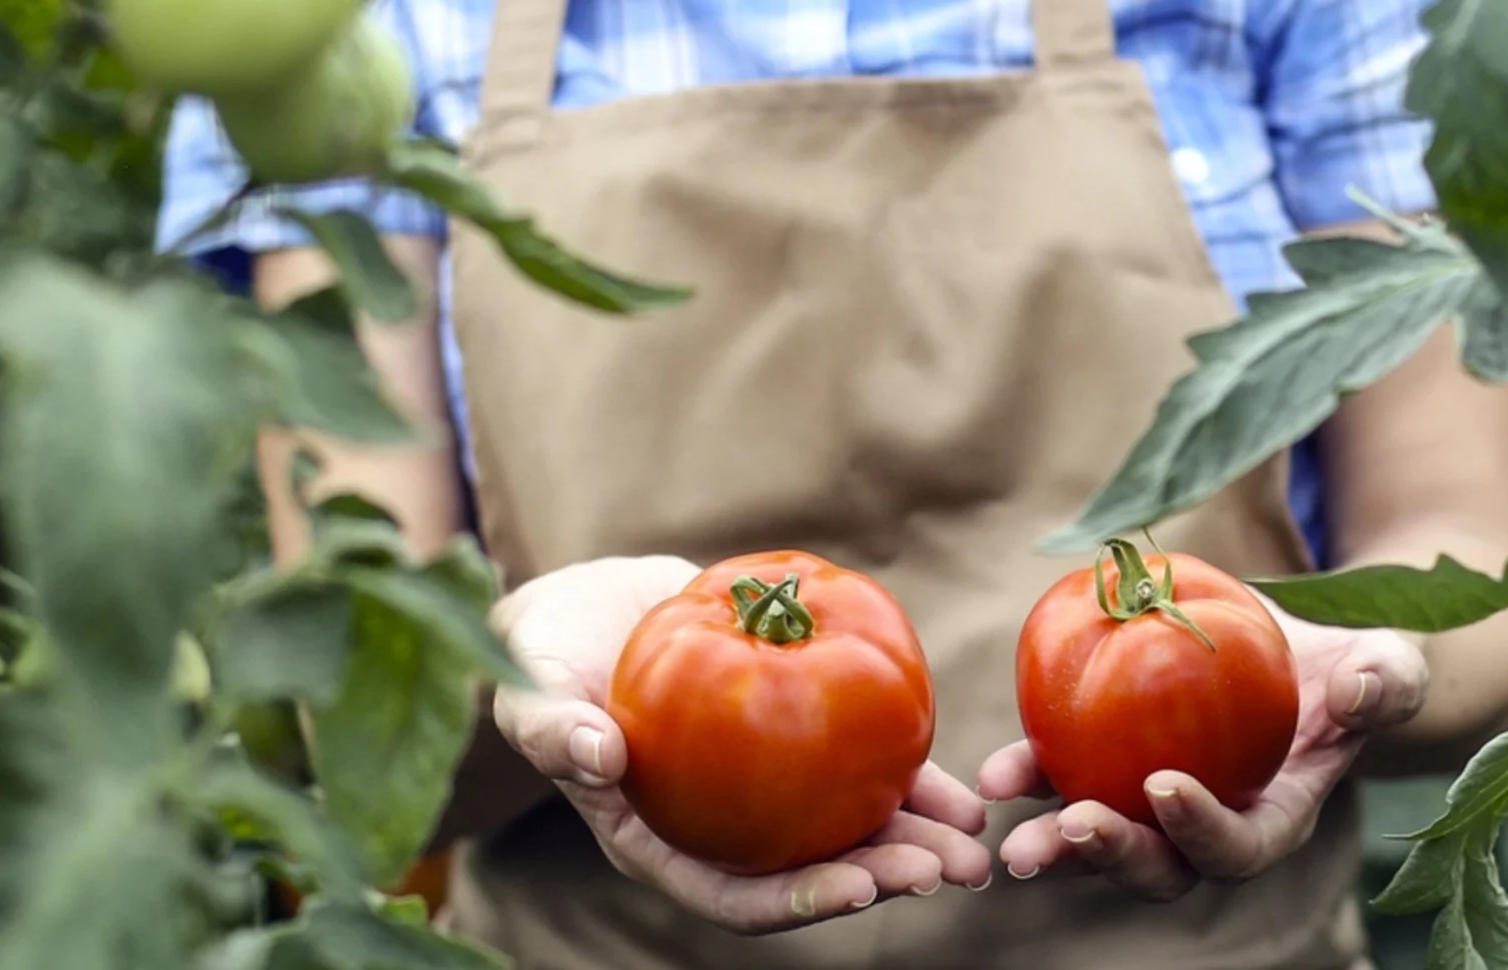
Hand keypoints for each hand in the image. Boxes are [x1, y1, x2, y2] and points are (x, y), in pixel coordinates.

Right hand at [490, 555, 991, 934]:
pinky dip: (907, 767)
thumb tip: (597, 756)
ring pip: (848, 821)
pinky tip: (959, 776)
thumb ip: (553, 729)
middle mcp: (724, 825)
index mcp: (664, 842)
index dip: (800, 899)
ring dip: (916, 835)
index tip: (862, 887)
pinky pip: (856, 756)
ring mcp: (763, 784)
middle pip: (812, 867)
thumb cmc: (544, 658)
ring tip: (977, 838)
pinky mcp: (792, 730)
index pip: (737, 893)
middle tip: (954, 869)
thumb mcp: (530, 691)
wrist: (585, 608)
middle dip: (885, 874)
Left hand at [978, 601, 1428, 901]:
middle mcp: (1209, 825)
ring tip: (1006, 821)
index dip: (1201, 832)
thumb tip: (1357, 689)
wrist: (1301, 647)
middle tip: (1066, 829)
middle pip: (1159, 865)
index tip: (1164, 787)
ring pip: (1100, 838)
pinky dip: (1032, 777)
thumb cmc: (1354, 666)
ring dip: (1051, 837)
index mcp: (1276, 816)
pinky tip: (996, 771)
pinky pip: (1068, 779)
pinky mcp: (1115, 763)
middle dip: (1109, 856)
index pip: (1238, 847)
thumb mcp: (1388, 666)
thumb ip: (1386, 683)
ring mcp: (1154, 802)